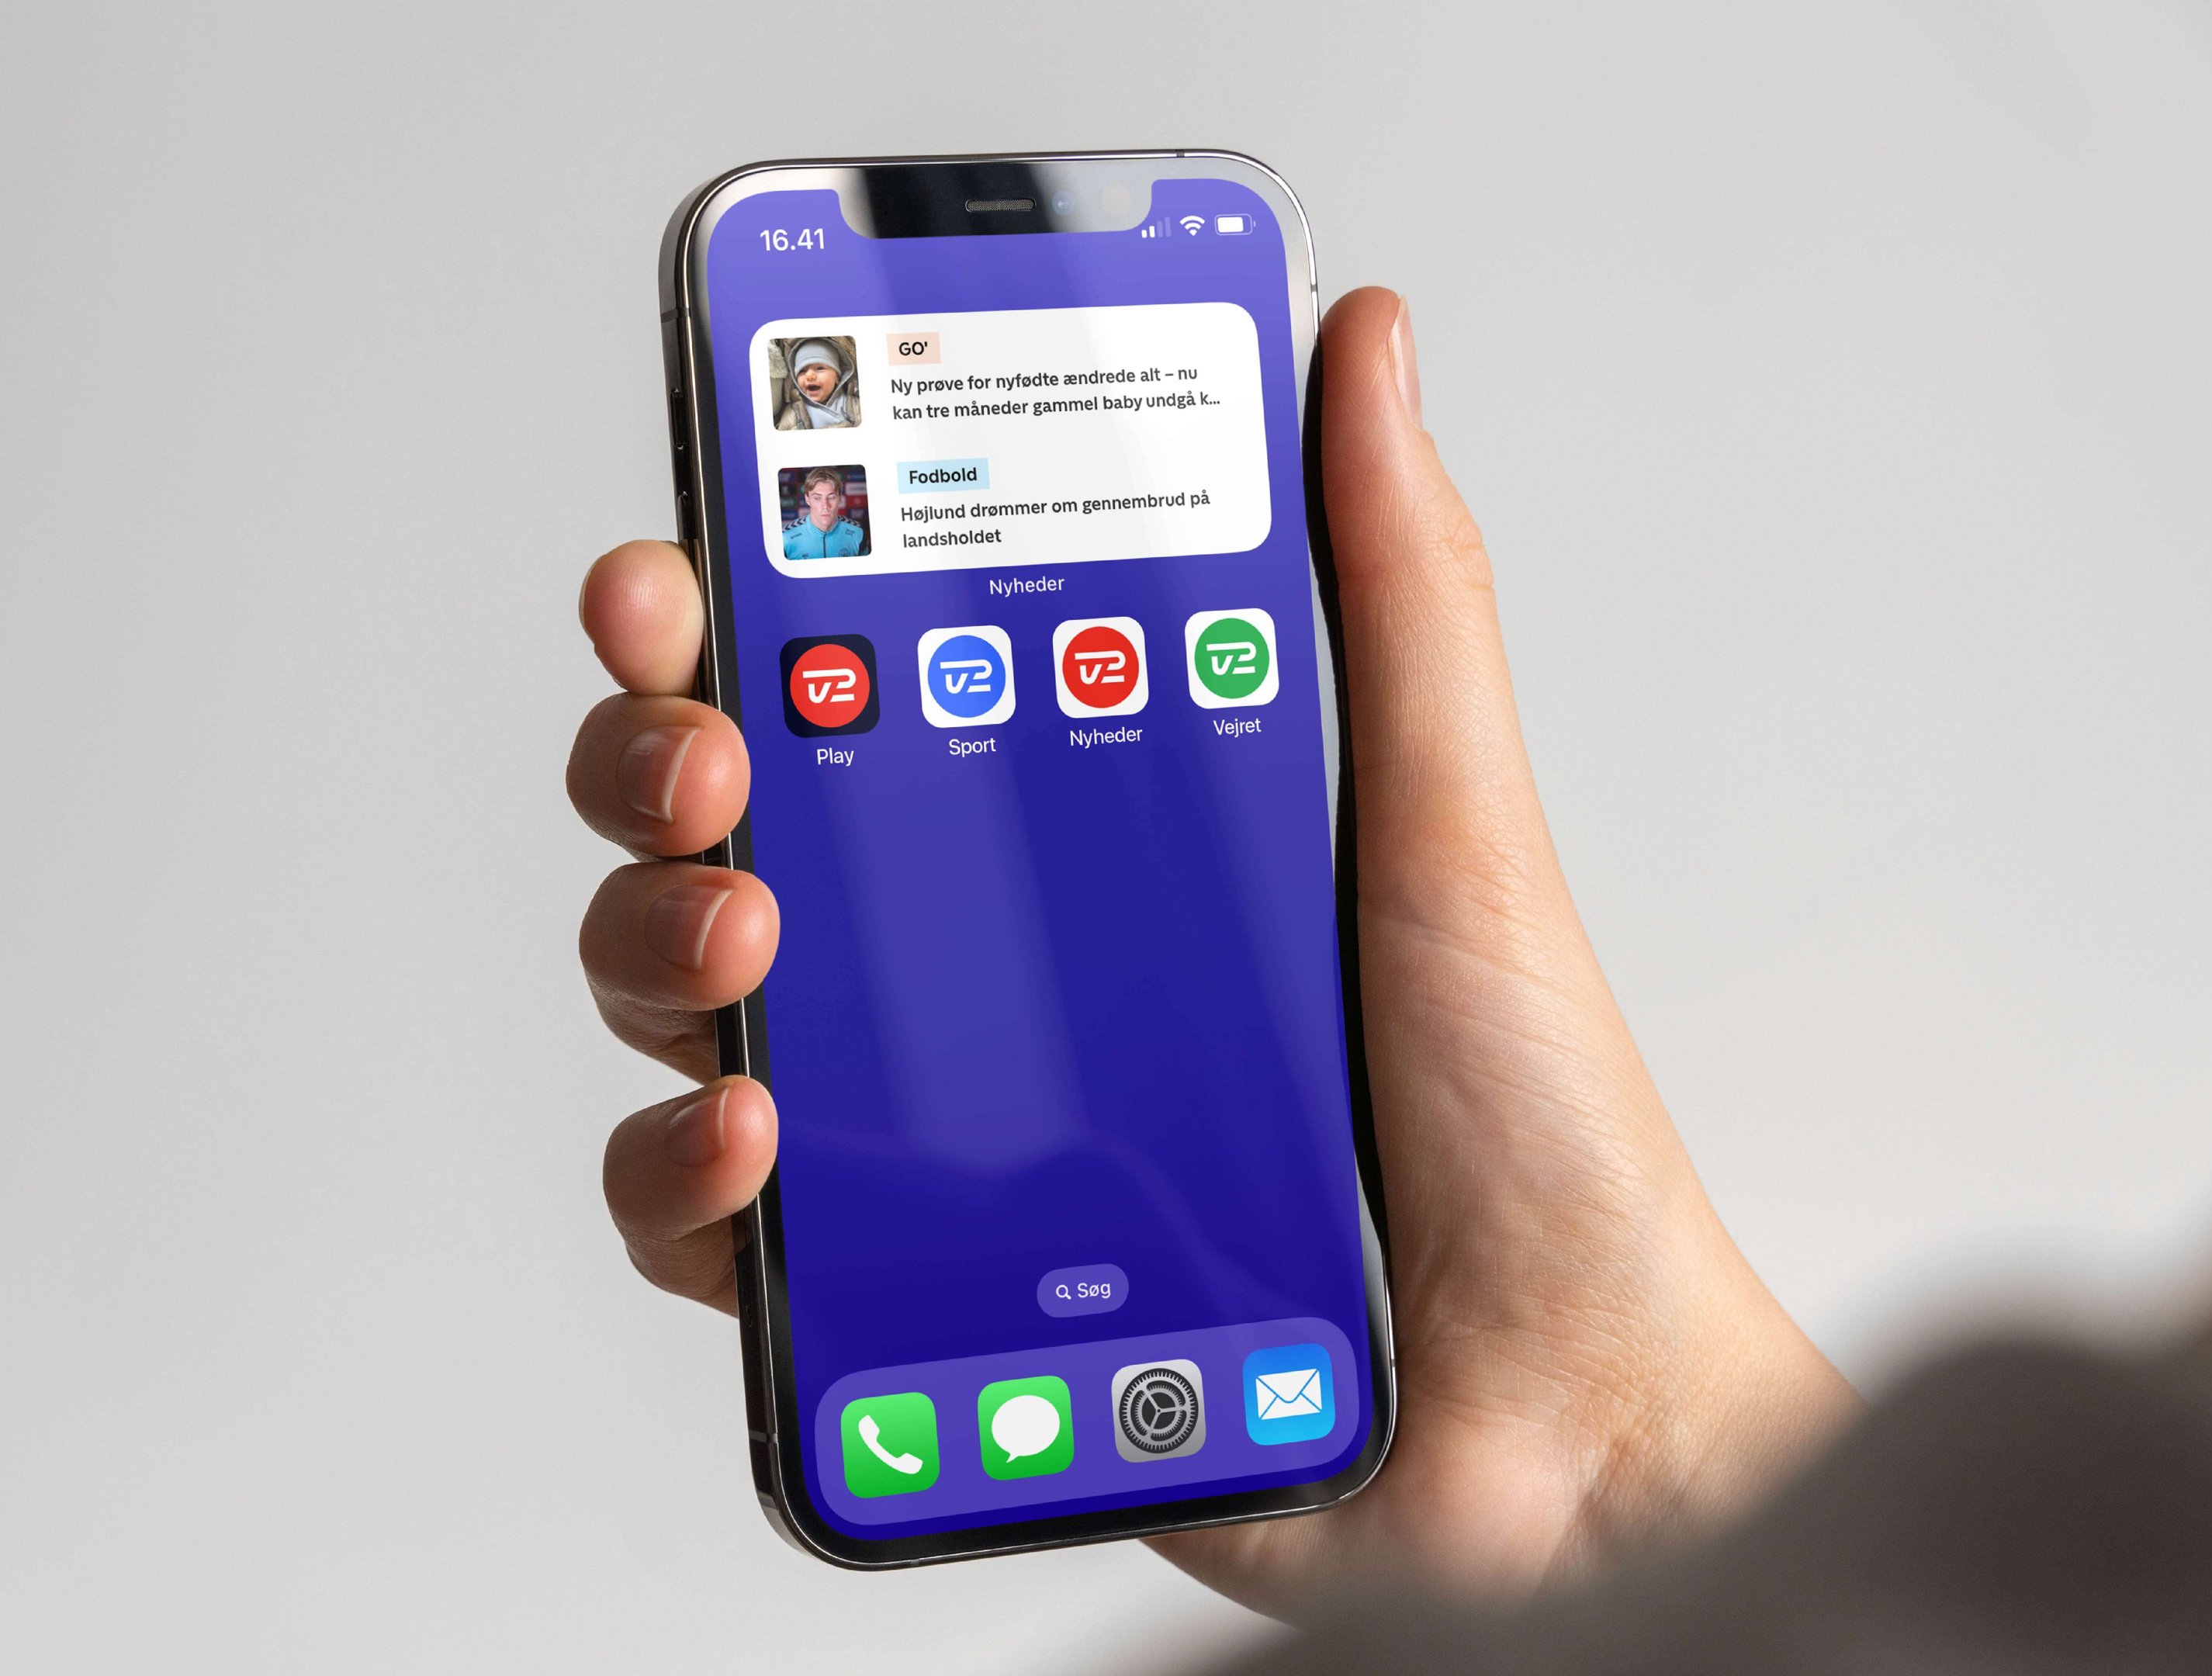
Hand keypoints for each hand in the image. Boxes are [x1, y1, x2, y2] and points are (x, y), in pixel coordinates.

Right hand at [568, 288, 1856, 1616]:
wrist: (1554, 1411)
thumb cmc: (1526, 1127)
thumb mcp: (1453, 819)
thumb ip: (1392, 581)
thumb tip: (1356, 343)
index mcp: (1090, 824)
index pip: (864, 677)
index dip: (740, 605)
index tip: (690, 563)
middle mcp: (994, 961)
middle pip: (735, 825)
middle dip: (664, 758)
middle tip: (710, 753)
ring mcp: (948, 1120)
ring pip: (698, 1005)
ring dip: (657, 944)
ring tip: (744, 939)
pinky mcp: (924, 1286)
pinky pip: (729, 1231)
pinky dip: (693, 1181)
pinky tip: (758, 1144)